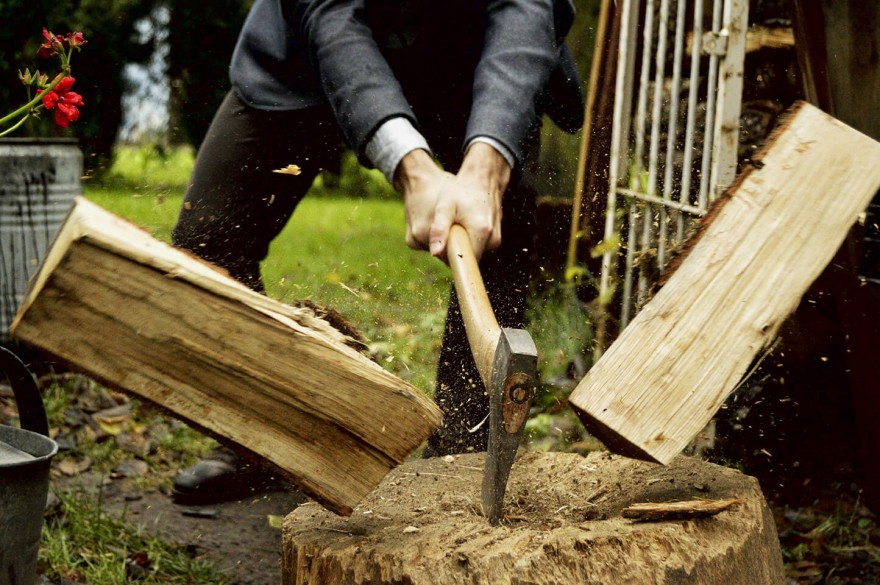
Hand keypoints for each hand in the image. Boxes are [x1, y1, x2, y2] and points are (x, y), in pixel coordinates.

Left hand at [394, 143, 510, 260]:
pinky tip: (463, 227)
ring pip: (473, 254)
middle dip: (455, 251)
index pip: (464, 262)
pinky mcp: (495, 238)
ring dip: (462, 247)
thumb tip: (434, 253)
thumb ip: (439, 230)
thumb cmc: (461, 191)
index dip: (450, 258)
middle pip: (469, 260)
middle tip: (446, 231)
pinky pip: (478, 248)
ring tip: (456, 227)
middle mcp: (493, 240)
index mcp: (481, 232)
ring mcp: (496, 239)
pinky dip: (468, 241)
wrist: (482, 179)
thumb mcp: (445, 207)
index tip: (443, 245)